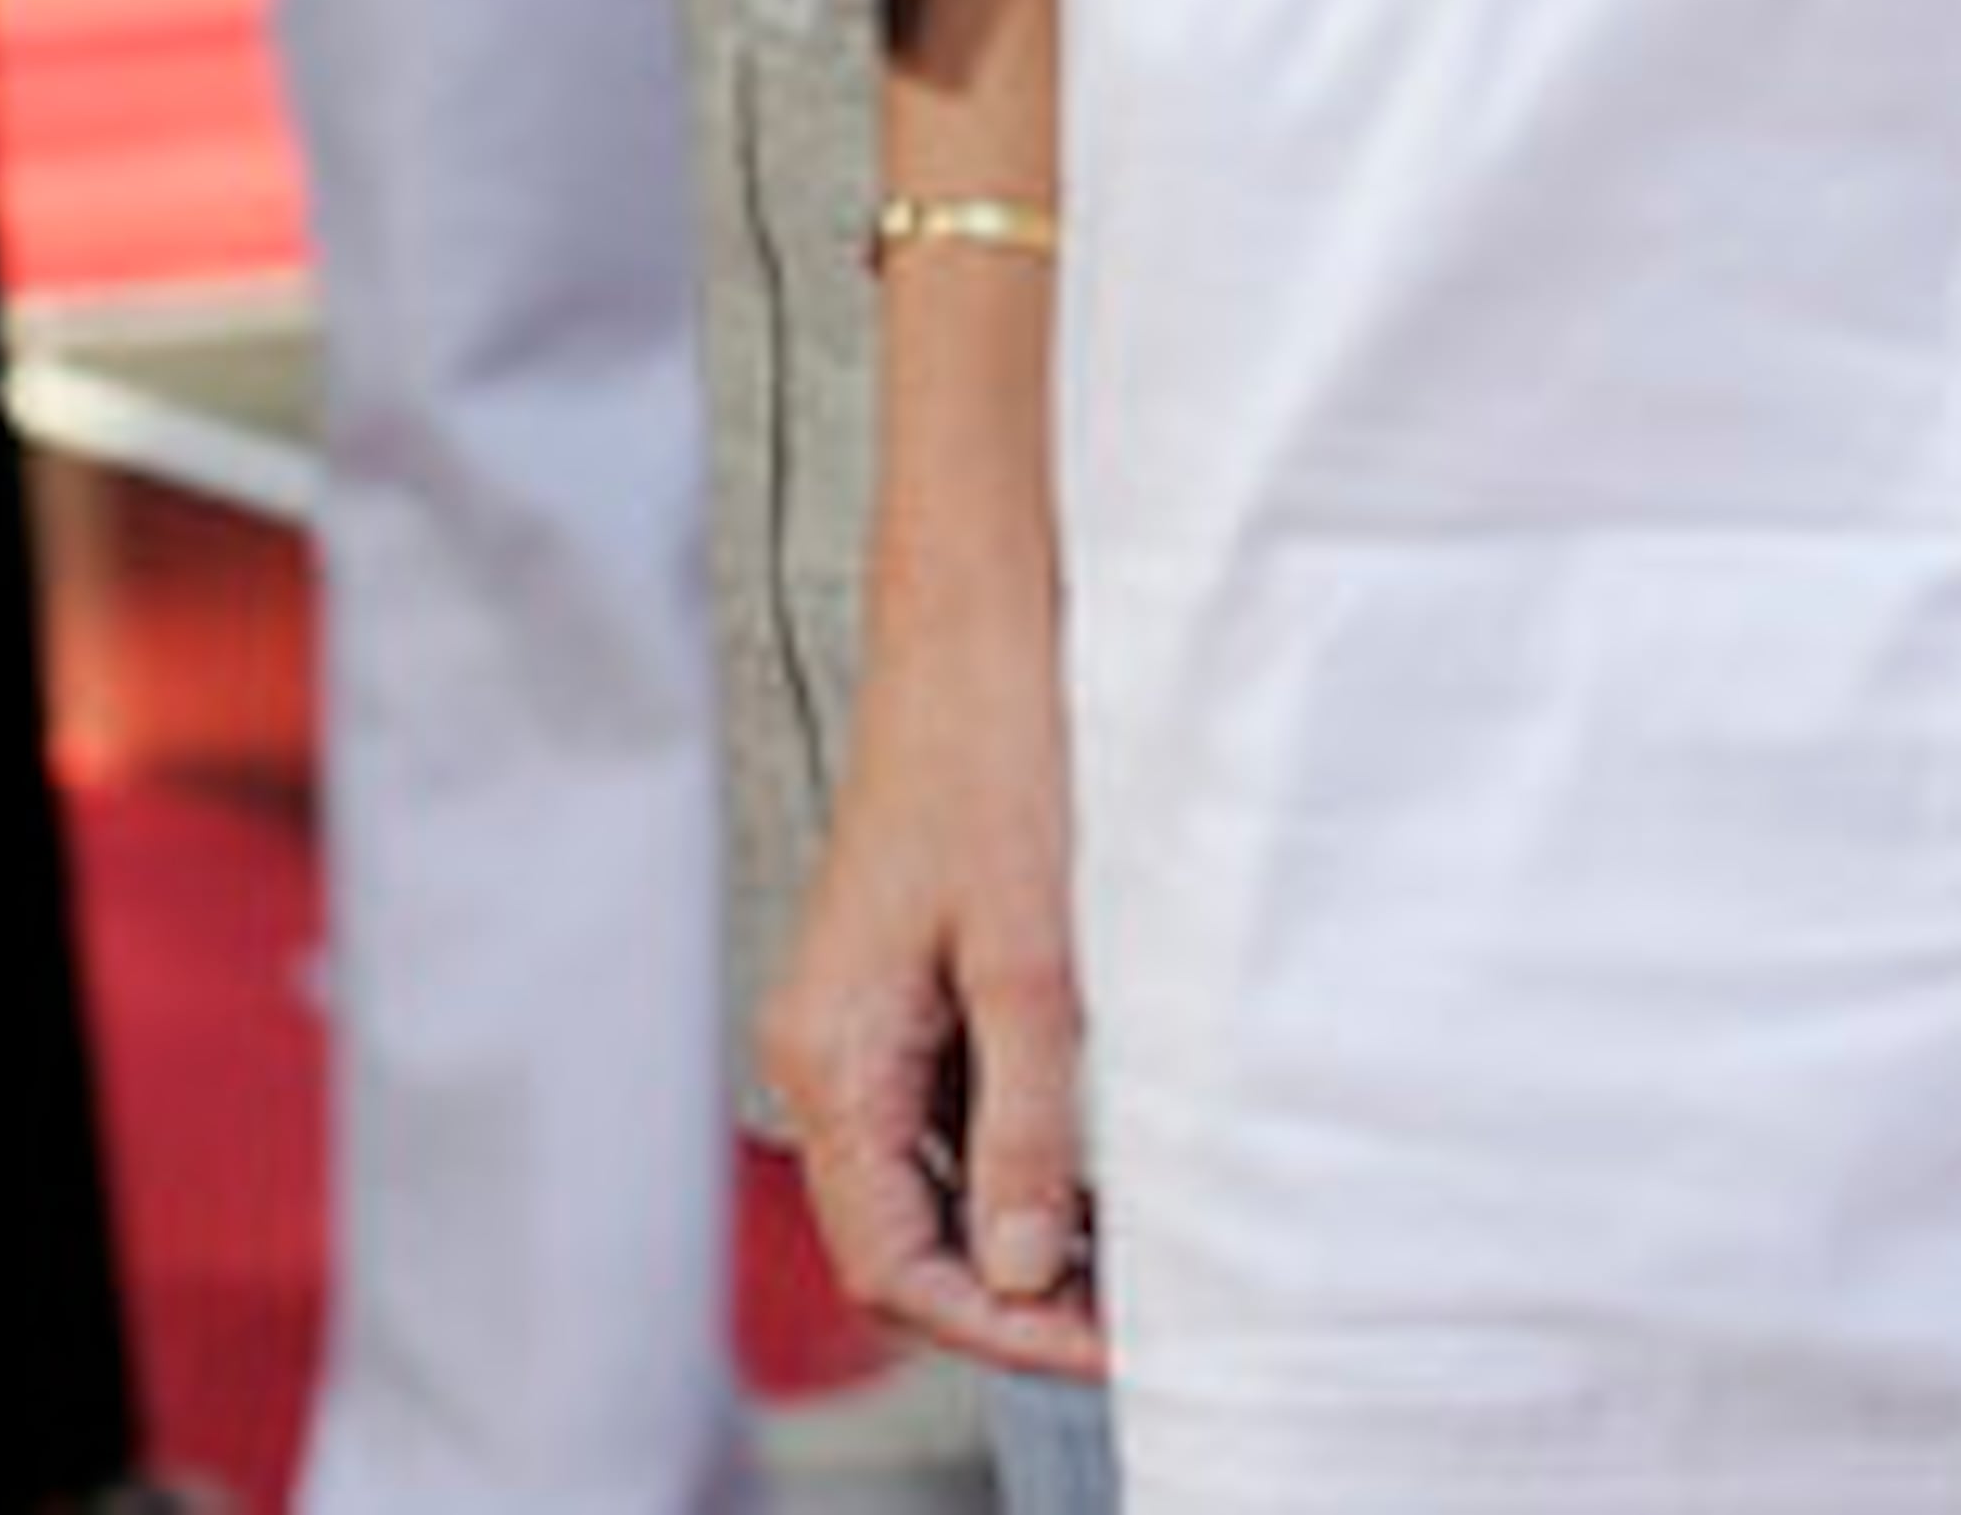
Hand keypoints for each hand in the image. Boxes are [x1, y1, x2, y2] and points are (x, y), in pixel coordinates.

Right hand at [761, 580, 1103, 1377]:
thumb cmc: (993, 750)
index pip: (892, 1261)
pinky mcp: (903, 980)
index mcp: (831, 1053)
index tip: (1109, 1346)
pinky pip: (949, 1108)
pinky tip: (1094, 1167)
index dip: (999, 1325)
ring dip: (1019, 1229)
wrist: (980, 615)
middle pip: (903, 1233)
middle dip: (1012, 1293)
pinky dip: (1017, 1155)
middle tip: (1132, 1319)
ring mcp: (863, 1016)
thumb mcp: (1027, 954)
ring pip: (930, 1176)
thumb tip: (1022, 1269)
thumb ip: (1023, 1120)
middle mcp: (828, 1048)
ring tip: (1131, 1259)